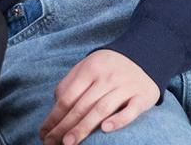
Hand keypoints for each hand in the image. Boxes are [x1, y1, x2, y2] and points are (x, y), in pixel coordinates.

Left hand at [40, 50, 157, 144]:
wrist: (146, 55)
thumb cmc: (109, 67)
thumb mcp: (88, 66)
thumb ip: (71, 83)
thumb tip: (55, 106)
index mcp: (90, 69)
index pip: (68, 97)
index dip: (54, 117)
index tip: (44, 133)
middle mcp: (107, 77)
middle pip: (82, 105)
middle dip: (64, 126)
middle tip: (52, 143)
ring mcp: (126, 86)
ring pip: (102, 109)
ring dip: (84, 127)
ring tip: (70, 142)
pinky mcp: (143, 96)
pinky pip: (131, 110)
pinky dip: (119, 120)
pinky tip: (105, 130)